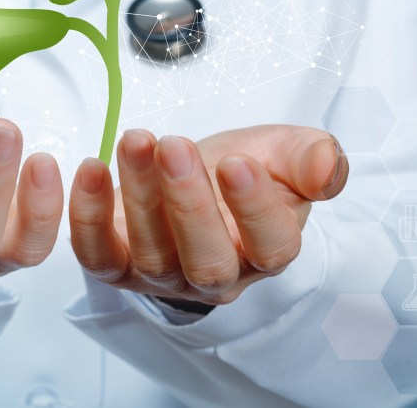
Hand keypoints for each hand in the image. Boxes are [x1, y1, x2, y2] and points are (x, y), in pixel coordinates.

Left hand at [68, 126, 347, 306]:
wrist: (193, 174)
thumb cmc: (243, 167)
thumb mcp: (285, 152)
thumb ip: (313, 157)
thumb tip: (330, 165)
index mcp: (266, 251)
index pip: (271, 246)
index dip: (256, 209)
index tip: (239, 162)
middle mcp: (215, 275)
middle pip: (207, 261)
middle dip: (190, 203)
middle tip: (175, 145)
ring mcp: (162, 275)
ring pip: (151, 253)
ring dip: (139, 194)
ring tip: (136, 140)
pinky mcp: (115, 264)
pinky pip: (96, 254)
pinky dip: (86, 216)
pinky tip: (90, 169)